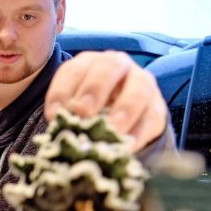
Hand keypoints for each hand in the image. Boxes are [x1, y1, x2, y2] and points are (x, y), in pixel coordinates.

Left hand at [45, 50, 167, 150]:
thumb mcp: (73, 109)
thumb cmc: (90, 112)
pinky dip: (141, 132)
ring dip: (125, 108)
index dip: (62, 91)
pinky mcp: (157, 107)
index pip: (74, 69)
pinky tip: (128, 146)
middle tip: (82, 112)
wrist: (125, 120)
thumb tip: (56, 130)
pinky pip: (153, 115)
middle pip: (110, 66)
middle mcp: (118, 66)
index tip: (54, 115)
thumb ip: (65, 115)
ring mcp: (142, 83)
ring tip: (112, 130)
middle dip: (95, 88)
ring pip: (139, 87)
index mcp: (90, 64)